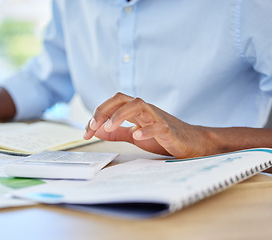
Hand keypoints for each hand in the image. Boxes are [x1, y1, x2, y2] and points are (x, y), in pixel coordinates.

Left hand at [83, 92, 214, 158]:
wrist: (192, 142)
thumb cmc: (163, 137)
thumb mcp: (133, 135)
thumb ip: (116, 132)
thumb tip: (96, 129)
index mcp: (135, 111)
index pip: (112, 104)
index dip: (97, 115)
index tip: (86, 132)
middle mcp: (145, 110)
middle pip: (122, 99)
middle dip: (104, 110)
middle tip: (93, 126)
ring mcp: (157, 117)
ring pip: (138, 106)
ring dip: (120, 115)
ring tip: (109, 126)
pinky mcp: (169, 129)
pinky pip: (158, 125)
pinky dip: (146, 129)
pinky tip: (137, 135)